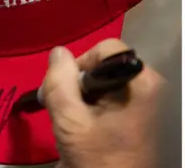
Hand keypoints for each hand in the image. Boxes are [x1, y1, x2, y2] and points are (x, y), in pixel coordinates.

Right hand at [42, 39, 164, 167]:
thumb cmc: (97, 160)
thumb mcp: (70, 122)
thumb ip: (59, 83)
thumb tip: (58, 53)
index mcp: (141, 83)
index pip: (105, 49)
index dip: (80, 65)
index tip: (66, 92)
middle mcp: (149, 86)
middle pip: (103, 65)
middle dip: (77, 83)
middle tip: (64, 109)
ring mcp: (146, 101)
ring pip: (103, 80)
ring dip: (81, 96)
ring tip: (73, 120)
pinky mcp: (139, 113)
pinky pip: (110, 94)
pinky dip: (92, 105)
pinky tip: (84, 124)